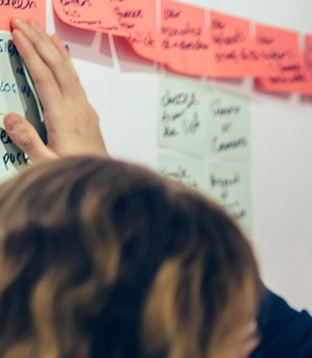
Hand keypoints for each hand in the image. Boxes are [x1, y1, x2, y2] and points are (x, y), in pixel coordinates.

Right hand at [3, 17, 106, 161]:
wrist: (103, 183)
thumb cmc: (73, 174)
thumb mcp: (46, 164)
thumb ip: (28, 141)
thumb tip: (9, 119)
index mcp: (63, 118)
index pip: (44, 78)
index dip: (30, 54)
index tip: (17, 35)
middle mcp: (77, 109)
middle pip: (58, 67)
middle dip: (39, 41)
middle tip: (22, 21)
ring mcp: (85, 110)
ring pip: (69, 71)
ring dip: (52, 47)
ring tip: (38, 28)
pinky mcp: (89, 114)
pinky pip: (76, 81)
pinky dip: (66, 62)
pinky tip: (61, 52)